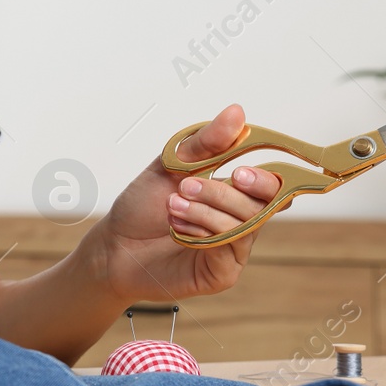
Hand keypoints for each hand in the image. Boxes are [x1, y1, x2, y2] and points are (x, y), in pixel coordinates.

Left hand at [87, 104, 284, 302]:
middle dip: (223, 193)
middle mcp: (241, 220)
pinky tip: (177, 229)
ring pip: (243, 226)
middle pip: (261, 205)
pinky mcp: (222, 273)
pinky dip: (202, 235)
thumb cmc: (143, 205)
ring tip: (171, 205)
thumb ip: (206, 142)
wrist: (114, 245)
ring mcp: (234, 248)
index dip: (264, 179)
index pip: (272, 185)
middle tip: (188, 186)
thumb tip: (236, 113)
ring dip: (204, 212)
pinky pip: (228, 251)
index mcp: (235, 192)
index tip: (238, 172)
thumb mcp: (171, 165)